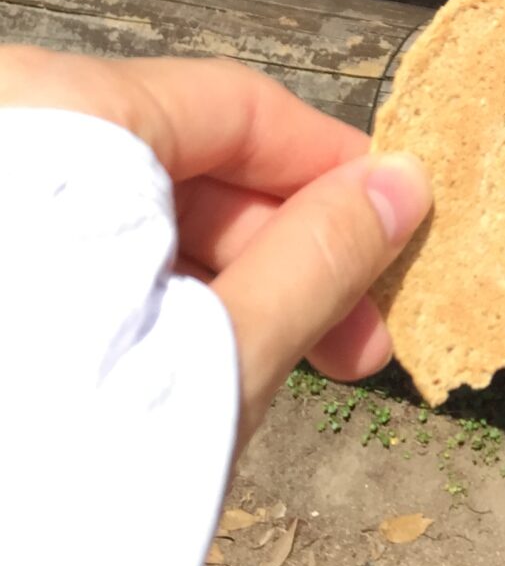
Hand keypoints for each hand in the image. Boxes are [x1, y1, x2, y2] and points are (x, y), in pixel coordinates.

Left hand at [0, 45, 430, 448]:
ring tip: (271, 373)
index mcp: (58, 113)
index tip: (398, 230)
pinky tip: (175, 373)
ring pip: (118, 207)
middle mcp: (2, 125)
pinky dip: (127, 296)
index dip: (335, 172)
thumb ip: (321, 257)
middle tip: (355, 342)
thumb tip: (403, 187)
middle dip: (281, 248)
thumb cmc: (43, 459)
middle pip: (179, 156)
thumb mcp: (217, 356)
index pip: (239, 105)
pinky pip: (57, 245)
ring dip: (210, 281)